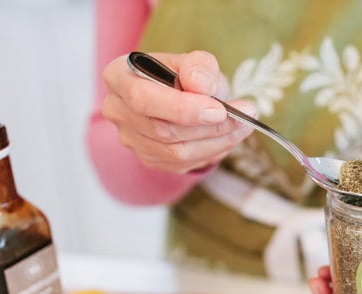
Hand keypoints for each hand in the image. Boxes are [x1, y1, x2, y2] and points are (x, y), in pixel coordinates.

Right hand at [100, 51, 254, 173]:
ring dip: (216, 142)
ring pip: (175, 152)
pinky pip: (182, 164)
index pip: (143, 99)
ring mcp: (131, 139)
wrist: (183, 98)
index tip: (219, 109)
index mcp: (119, 77)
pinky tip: (229, 138)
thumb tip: (200, 85)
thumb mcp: (195, 62)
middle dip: (208, 127)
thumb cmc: (185, 77)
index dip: (182, 108)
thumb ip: (199, 67)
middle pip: (162, 130)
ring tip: (244, 127)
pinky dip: (211, 152)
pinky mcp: (150, 159)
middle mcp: (118, 111)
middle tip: (244, 118)